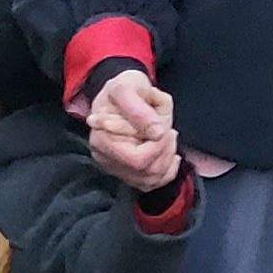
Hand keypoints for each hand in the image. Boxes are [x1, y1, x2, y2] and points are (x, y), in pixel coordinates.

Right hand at [87, 70, 180, 189]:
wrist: (121, 93)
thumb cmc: (124, 88)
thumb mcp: (128, 88)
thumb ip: (138, 109)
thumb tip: (157, 132)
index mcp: (102, 139)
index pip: (136, 159)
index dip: (157, 146)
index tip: (164, 127)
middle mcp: (104, 158)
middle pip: (144, 172)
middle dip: (164, 152)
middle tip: (170, 131)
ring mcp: (114, 167)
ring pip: (149, 180)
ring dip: (167, 160)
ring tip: (168, 138)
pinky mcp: (126, 171)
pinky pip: (149, 184)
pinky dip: (166, 172)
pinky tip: (171, 155)